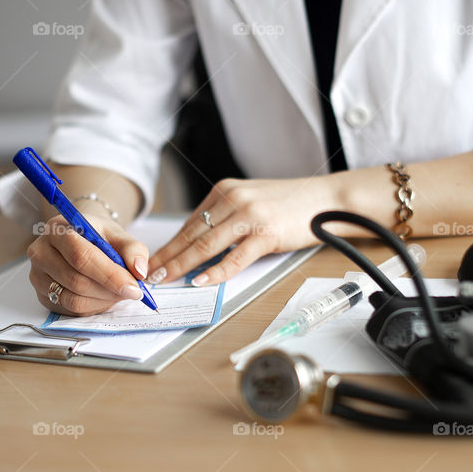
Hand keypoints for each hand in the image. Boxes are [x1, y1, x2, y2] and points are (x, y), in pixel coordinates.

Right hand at [26, 214, 149, 315]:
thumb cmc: (98, 235)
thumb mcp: (119, 235)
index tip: (134, 288)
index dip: (109, 275)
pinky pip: (69, 310)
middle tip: (132, 292)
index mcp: (58, 229)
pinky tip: (103, 296)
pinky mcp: (41, 294)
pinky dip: (93, 307)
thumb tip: (139, 271)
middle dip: (110, 291)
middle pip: (77, 281)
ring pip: (73, 300)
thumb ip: (133, 250)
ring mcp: (37, 275)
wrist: (80, 236)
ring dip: (103, 301)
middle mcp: (41, 252)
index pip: (81, 256)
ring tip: (118, 293)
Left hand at [147, 177, 337, 285]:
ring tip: (165, 280)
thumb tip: (198, 244)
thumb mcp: (250, 200)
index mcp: (225, 190)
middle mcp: (233, 199)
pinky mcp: (266, 233)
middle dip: (167, 257)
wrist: (325, 199)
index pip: (189, 223)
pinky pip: (235, 258)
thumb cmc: (289, 204)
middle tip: (147, 274)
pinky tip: (200, 281)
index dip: (169, 244)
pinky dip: (215, 272)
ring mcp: (249, 215)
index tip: (152, 261)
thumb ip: (225, 216)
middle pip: (191, 234)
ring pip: (206, 246)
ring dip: (181, 266)